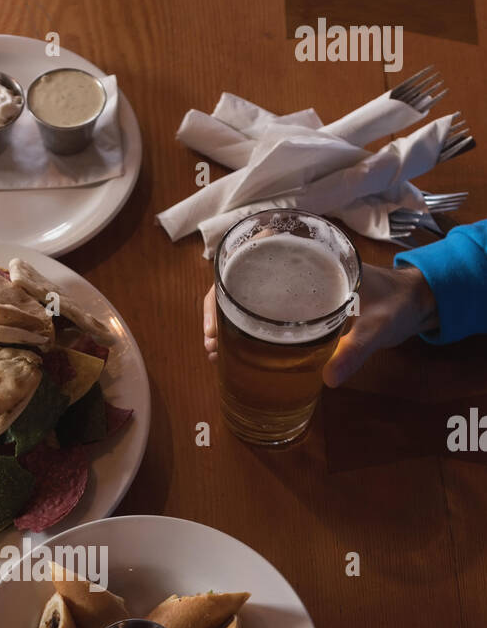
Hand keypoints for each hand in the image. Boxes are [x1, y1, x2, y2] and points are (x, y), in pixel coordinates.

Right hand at [203, 262, 437, 384]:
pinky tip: (231, 352)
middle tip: (210, 342)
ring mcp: (294, 286)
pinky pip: (260, 310)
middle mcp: (297, 265)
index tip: (217, 303)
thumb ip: (356, 349)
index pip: (257, 249)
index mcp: (314, 255)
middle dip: (217, 307)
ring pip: (246, 294)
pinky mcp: (296, 305)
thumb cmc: (397, 303)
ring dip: (224, 320)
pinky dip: (241, 329)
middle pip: (240, 275)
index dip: (228, 275)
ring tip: (214, 351)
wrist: (416, 304)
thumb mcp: (378, 326)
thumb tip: (328, 379)